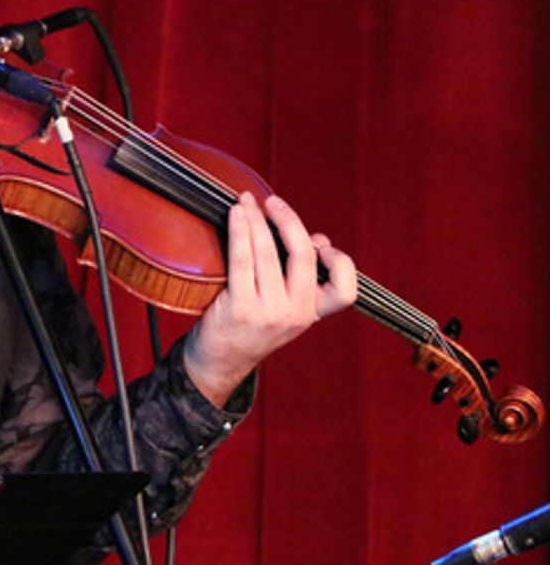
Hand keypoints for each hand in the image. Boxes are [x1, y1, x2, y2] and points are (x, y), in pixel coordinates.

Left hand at [183, 191, 357, 407]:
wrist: (220, 362)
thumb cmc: (250, 326)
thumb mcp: (284, 307)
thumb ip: (300, 275)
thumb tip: (317, 239)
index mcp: (312, 313)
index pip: (345, 291)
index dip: (340, 263)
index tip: (321, 242)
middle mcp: (296, 314)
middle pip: (303, 257)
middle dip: (289, 221)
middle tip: (272, 202)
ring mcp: (269, 313)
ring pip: (268, 253)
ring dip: (257, 220)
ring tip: (246, 202)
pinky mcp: (241, 308)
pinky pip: (242, 260)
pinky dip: (240, 232)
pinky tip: (236, 216)